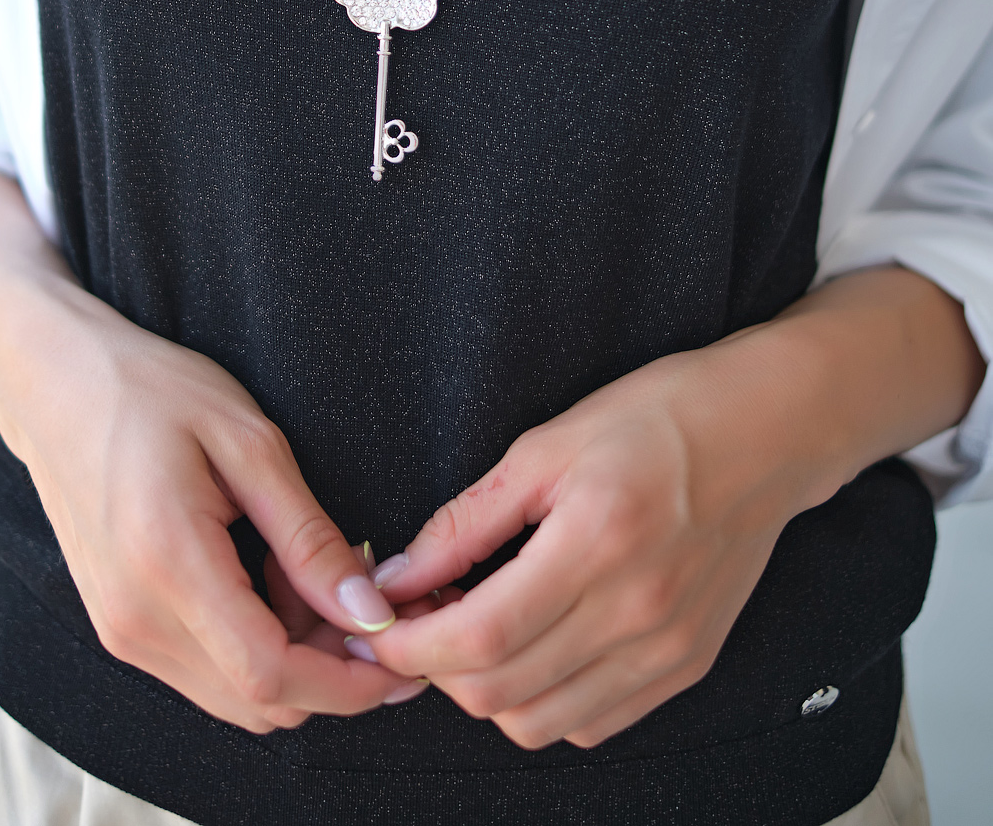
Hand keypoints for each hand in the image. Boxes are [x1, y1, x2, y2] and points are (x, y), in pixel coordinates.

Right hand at [0, 281, 422, 730]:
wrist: (54, 383)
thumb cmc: (152, 391)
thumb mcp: (248, 441)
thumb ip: (308, 535)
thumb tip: (367, 610)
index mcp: (169, 567)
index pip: (272, 675)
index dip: (350, 680)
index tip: (404, 650)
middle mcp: (136, 621)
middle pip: (259, 702)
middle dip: (333, 670)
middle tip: (372, 599)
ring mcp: (121, 631)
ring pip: (235, 696)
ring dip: (297, 660)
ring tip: (318, 576)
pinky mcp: (119, 626)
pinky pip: (205, 671)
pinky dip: (256, 647)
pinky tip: (274, 581)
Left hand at [363, 270, 983, 749]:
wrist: (767, 433)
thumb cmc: (656, 418)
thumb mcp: (547, 444)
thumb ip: (468, 520)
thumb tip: (399, 577)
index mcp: (595, 543)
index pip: (479, 639)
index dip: (409, 646)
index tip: (375, 626)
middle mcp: (636, 612)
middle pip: (502, 695)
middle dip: (434, 671)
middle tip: (418, 620)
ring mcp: (667, 650)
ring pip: (542, 724)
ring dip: (487, 692)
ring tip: (474, 631)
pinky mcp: (687, 666)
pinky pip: (593, 723)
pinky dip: (545, 702)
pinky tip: (535, 646)